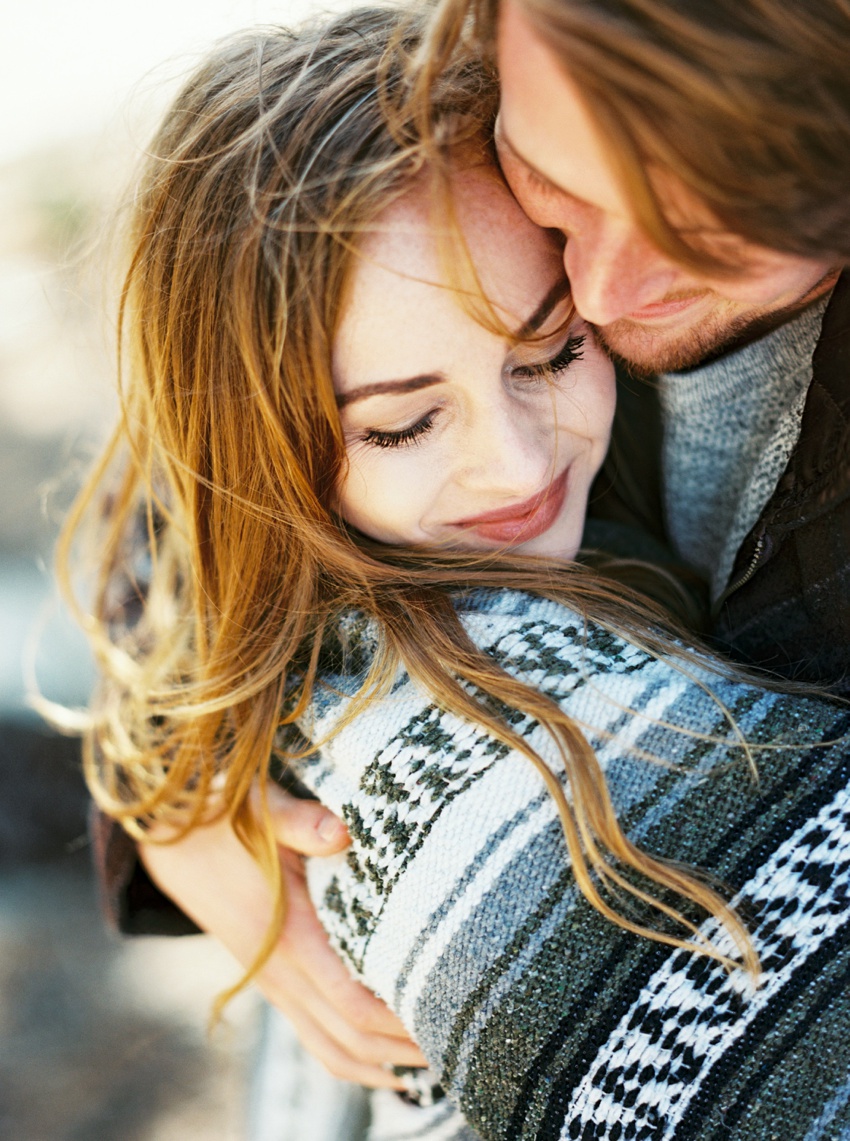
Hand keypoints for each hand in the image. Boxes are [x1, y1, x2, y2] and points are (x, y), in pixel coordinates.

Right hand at [139, 786, 426, 1086]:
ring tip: (434, 1059)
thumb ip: (300, 820)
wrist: (170, 835)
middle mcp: (277, 971)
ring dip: (380, 1064)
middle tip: (459, 1041)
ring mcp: (272, 980)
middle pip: (349, 1039)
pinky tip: (384, 1055)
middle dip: (403, 1051)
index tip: (448, 1013)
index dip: (401, 1021)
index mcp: (285, 935)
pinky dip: (350, 1054)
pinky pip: (313, 1034)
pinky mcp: (272, 977)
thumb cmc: (225, 815)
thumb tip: (343, 830)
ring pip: (329, 1048)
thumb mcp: (259, 806)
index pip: (352, 1003)